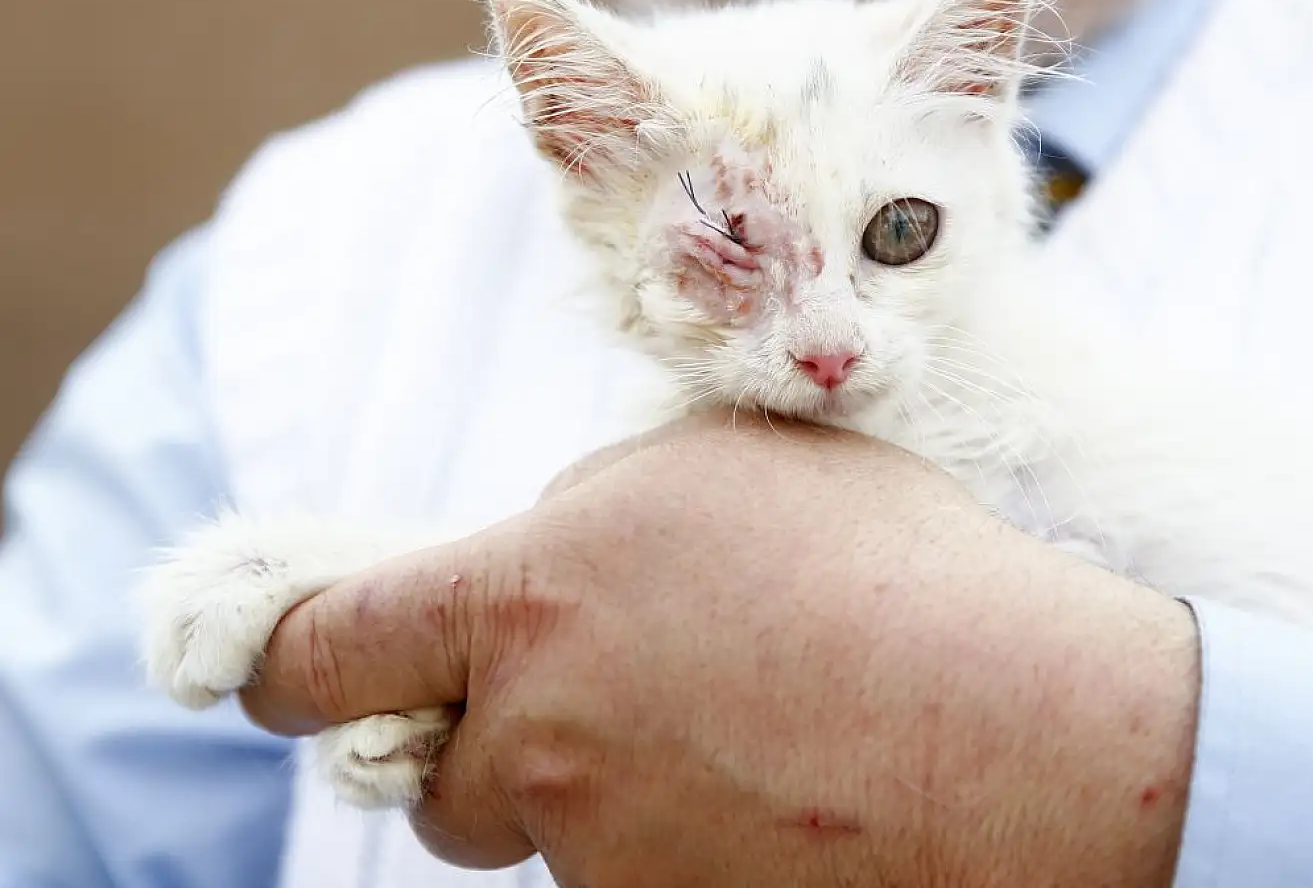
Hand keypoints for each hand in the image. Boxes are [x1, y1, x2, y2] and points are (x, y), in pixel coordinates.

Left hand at [239, 410, 1201, 886]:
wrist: (1024, 733)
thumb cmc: (894, 570)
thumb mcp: (724, 468)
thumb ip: (588, 504)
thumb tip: (534, 550)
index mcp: (528, 588)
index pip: (318, 649)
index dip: (286, 662)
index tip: (288, 672)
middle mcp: (537, 730)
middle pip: (435, 774)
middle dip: (494, 743)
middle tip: (603, 706)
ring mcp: (598, 845)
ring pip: (542, 834)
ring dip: (594, 796)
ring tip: (736, 738)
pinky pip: (626, 877)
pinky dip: (672, 844)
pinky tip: (771, 793)